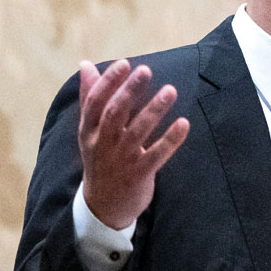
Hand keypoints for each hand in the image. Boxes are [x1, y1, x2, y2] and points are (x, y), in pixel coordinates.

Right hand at [77, 59, 189, 229]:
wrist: (102, 206)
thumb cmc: (99, 158)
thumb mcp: (89, 130)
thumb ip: (90, 97)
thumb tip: (86, 65)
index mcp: (88, 130)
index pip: (95, 102)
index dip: (108, 82)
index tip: (124, 63)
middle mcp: (102, 143)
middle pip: (114, 113)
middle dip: (129, 91)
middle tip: (146, 70)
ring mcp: (121, 160)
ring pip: (137, 132)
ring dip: (154, 110)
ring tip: (171, 90)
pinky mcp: (139, 175)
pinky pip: (157, 155)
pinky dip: (170, 140)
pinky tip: (184, 123)